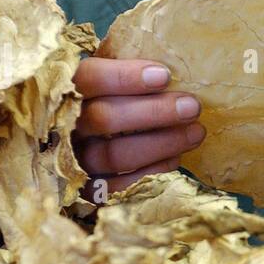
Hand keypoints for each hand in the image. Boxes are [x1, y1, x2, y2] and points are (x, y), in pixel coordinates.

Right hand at [73, 58, 204, 199]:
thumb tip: (171, 72)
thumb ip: (132, 76)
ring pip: (115, 154)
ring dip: (161, 143)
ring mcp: (76, 161)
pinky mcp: (90, 191)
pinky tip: (176, 158)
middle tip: (191, 106)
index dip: (125, 77)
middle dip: (154, 112)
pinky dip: (152, 171)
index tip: (164, 76)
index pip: (89, 78)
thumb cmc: (114, 104)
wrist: (92, 150)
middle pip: (104, 118)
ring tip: (196, 132)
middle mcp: (67, 126)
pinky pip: (121, 185)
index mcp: (69, 91)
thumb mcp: (115, 84)